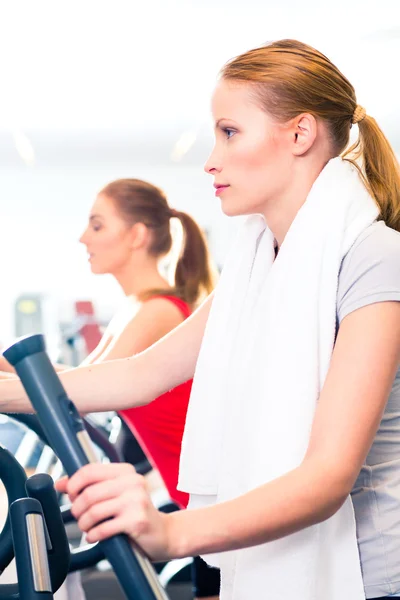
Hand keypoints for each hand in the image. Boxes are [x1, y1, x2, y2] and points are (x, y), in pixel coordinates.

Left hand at [55, 463, 171, 560]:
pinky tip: (95, 536)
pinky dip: (93, 535)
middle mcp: (133, 482)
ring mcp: (136, 501)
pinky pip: (103, 528)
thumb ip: (89, 486)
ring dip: (84, 524)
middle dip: (77, 509)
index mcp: (126, 471)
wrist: (164, 534)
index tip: (71, 496)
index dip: (74, 484)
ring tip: (87, 528)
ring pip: (94, 511)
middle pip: (89, 493)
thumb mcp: (115, 494)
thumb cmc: (135, 513)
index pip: (89, 471)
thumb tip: (60, 483)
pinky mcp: (137, 521)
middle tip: (79, 517)